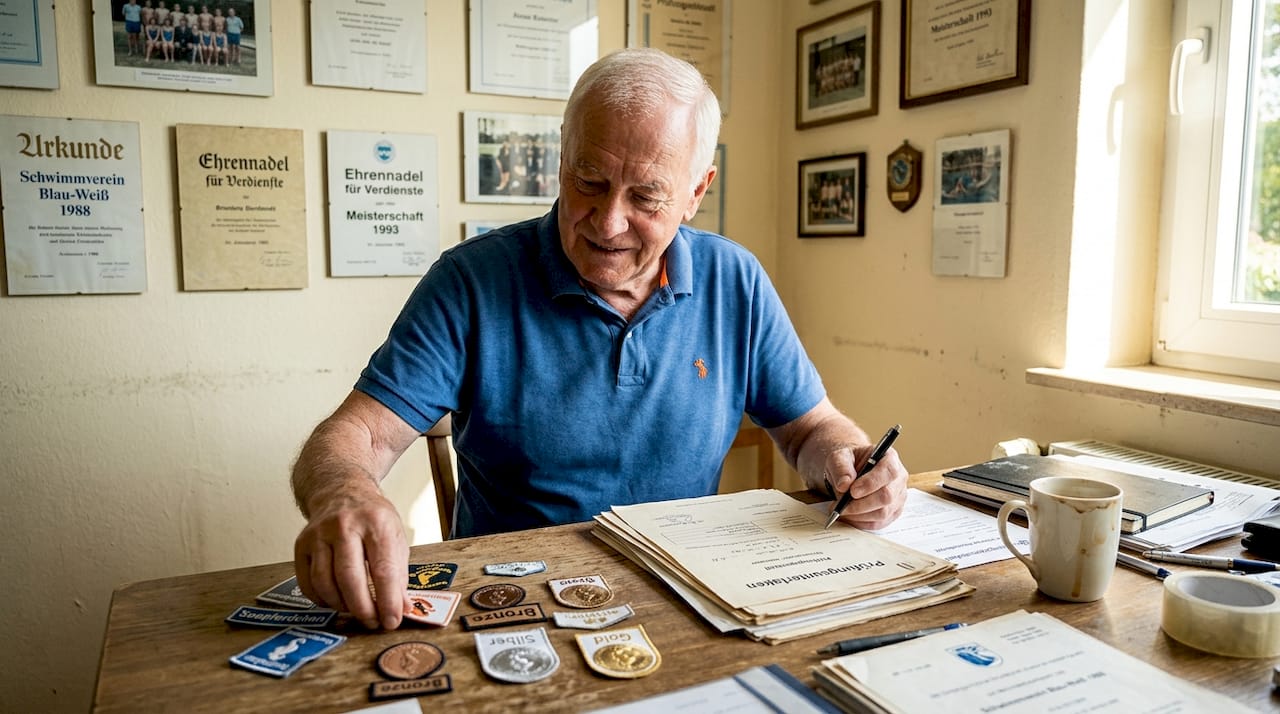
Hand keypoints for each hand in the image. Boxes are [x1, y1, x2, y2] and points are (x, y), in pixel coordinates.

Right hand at [294, 484, 407, 629]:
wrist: (341, 492)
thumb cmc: (373, 519)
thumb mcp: (395, 538)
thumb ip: (399, 574)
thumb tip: (403, 609)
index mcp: (376, 523)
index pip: (383, 569)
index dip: (388, 601)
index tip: (391, 621)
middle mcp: (345, 525)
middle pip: (350, 578)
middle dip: (362, 608)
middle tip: (372, 623)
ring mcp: (319, 534)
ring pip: (325, 583)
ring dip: (342, 605)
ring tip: (355, 611)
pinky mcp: (301, 544)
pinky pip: (307, 582)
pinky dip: (322, 599)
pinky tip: (335, 601)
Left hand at [825, 445, 907, 529]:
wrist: (849, 472)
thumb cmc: (847, 462)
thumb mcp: (839, 457)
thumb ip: (840, 467)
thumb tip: (844, 485)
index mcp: (889, 458)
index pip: (888, 471)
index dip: (871, 483)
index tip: (852, 491)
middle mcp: (898, 478)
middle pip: (887, 496)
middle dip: (861, 504)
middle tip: (841, 505)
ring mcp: (898, 497)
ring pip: (883, 513)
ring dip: (859, 515)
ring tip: (841, 509)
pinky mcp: (892, 512)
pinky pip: (878, 523)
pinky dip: (861, 522)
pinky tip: (849, 516)